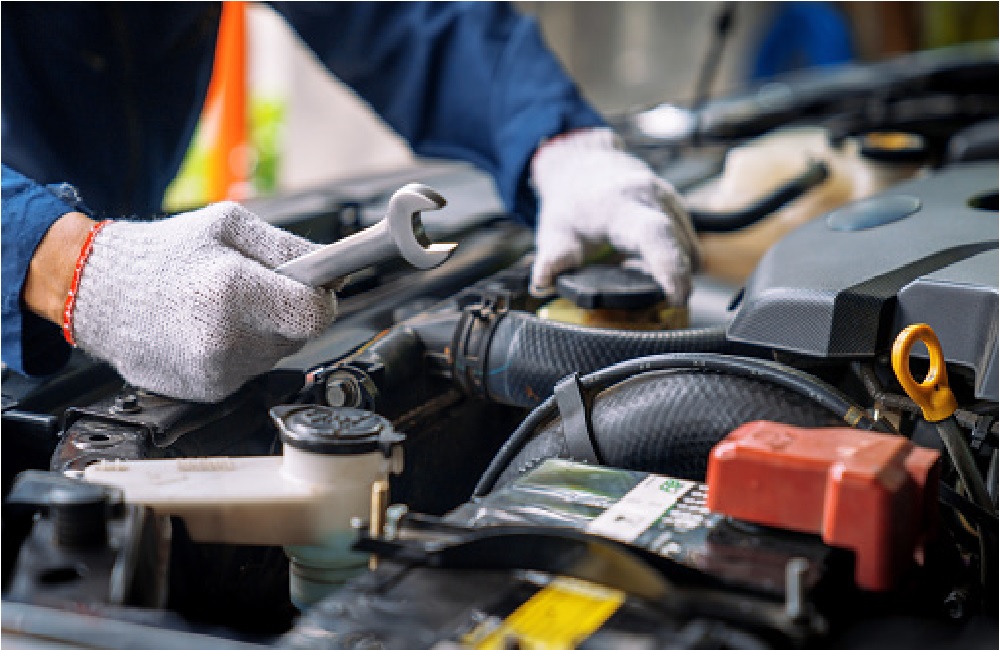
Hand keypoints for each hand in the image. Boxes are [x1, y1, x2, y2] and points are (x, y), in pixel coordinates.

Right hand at [27, 203, 336, 401]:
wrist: (97, 293)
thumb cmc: (161, 255)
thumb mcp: (229, 226)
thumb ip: (290, 248)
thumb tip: (335, 273)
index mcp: (231, 290)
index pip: (316, 314)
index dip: (321, 298)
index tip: (311, 286)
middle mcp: (224, 339)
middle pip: (301, 335)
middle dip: (288, 310)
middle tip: (254, 288)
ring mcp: (215, 371)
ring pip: (279, 353)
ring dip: (265, 331)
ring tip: (223, 307)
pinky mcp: (209, 391)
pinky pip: (253, 369)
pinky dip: (243, 350)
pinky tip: (210, 330)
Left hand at [529, 127, 700, 305]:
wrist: (584, 165)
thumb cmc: (570, 202)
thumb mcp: (553, 232)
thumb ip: (552, 260)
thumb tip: (542, 283)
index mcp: (619, 203)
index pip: (654, 234)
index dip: (669, 267)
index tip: (676, 297)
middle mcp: (652, 196)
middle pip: (680, 247)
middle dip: (674, 280)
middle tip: (648, 301)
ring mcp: (670, 200)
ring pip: (690, 248)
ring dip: (673, 270)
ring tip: (636, 274)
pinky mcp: (678, 208)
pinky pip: (689, 242)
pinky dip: (675, 260)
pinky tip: (645, 263)